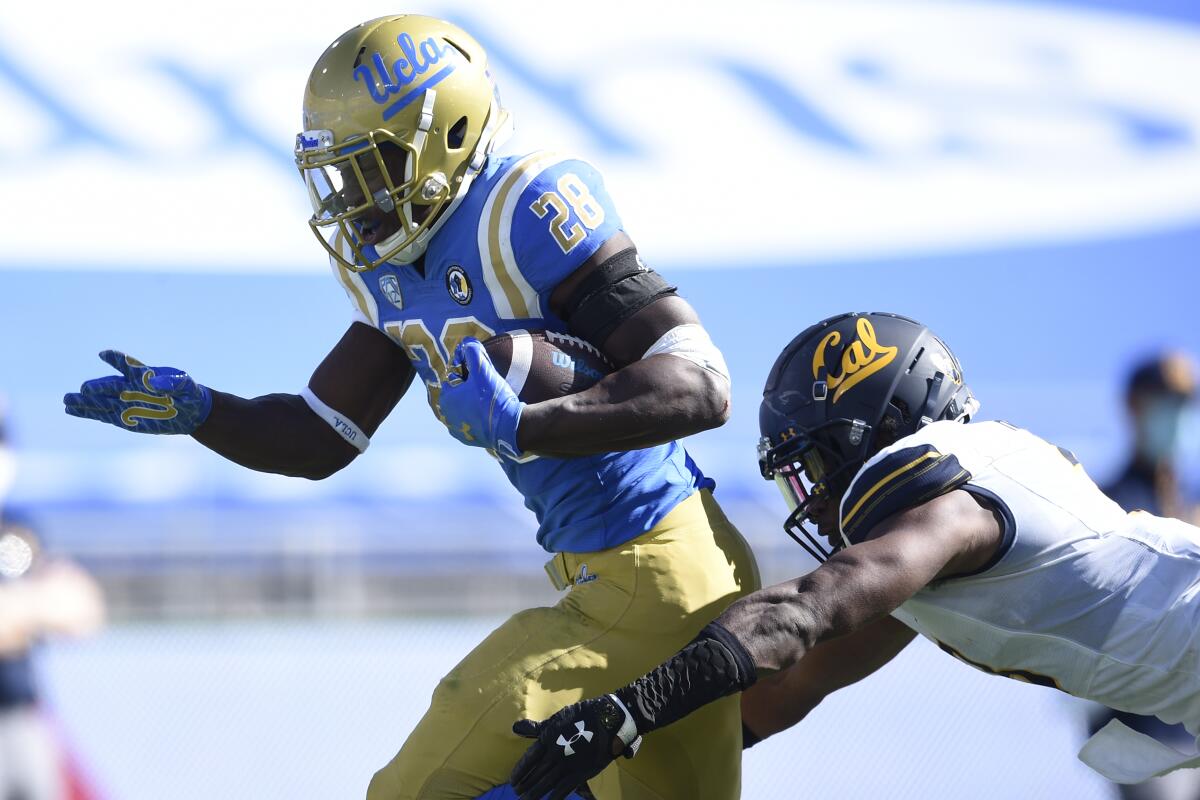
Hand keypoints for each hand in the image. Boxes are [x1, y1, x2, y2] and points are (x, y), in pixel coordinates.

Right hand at [63, 350, 211, 434]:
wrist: (191, 412)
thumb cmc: (188, 393)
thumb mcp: (184, 385)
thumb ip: (170, 382)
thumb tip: (153, 384)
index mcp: (142, 375)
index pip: (126, 364)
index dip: (115, 358)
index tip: (104, 354)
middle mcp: (129, 388)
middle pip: (108, 386)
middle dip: (96, 388)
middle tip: (84, 390)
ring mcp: (125, 403)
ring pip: (100, 402)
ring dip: (84, 402)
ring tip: (66, 401)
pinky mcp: (124, 418)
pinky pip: (104, 415)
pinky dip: (89, 413)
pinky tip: (73, 411)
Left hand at [438, 338, 524, 458]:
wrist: (510, 428)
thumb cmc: (494, 398)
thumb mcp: (483, 370)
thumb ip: (473, 352)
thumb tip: (467, 342)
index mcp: (446, 398)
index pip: (455, 373)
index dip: (469, 366)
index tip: (482, 365)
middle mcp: (447, 416)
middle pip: (460, 391)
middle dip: (471, 383)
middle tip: (488, 380)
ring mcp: (458, 429)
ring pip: (465, 406)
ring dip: (474, 399)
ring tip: (490, 396)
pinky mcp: (469, 439)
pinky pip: (472, 421)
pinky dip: (478, 415)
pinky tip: (490, 412)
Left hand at [510, 694, 641, 799]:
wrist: (607, 720)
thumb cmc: (581, 716)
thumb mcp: (556, 719)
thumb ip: (536, 728)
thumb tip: (516, 728)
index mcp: (548, 738)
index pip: (529, 759)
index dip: (520, 771)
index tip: (513, 780)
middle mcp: (555, 753)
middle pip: (536, 774)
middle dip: (526, 785)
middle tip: (517, 794)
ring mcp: (568, 764)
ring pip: (547, 783)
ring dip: (535, 793)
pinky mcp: (581, 772)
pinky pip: (564, 788)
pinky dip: (554, 797)